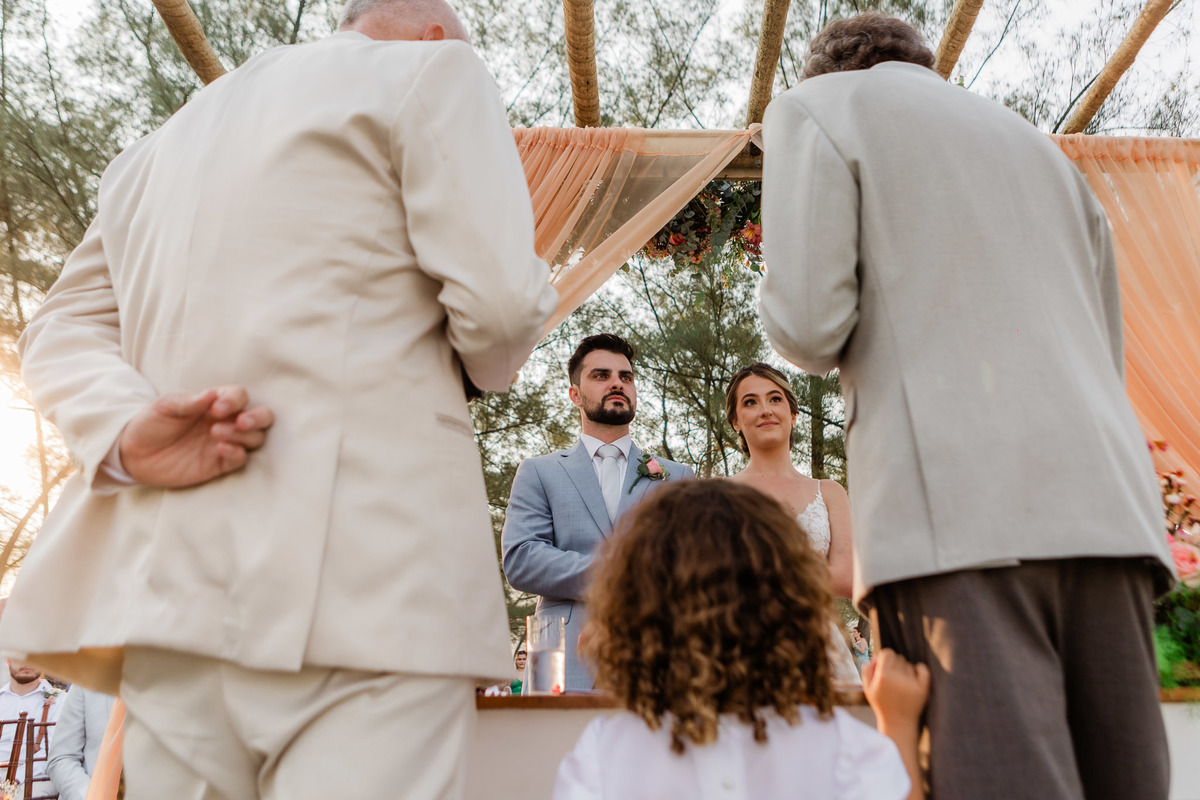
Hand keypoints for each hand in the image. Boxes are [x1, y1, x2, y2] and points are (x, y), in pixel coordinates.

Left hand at [118, 386, 274, 487]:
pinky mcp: (219, 464)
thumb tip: (212, 394)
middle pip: (261, 416)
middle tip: (242, 421)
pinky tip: (220, 449)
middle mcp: (225, 421)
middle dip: (257, 417)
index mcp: (214, 403)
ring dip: (243, 435)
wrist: (132, 454)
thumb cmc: (149, 424)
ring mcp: (225, 443)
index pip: (239, 395)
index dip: (234, 400)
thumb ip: (188, 401)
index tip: (216, 408)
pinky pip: (241, 459)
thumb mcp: (163, 406)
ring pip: (255, 438)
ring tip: (217, 434)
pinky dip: (237, 453)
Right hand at [862, 648, 929, 729]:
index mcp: (883, 677)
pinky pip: (923, 669)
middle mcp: (897, 678)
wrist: (898, 723)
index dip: (885, 658)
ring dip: (905, 671)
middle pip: (898, 658)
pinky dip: (919, 669)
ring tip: (901, 684)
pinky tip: (915, 676)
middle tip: (892, 677)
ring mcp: (911, 683)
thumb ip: (868, 669)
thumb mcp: (867, 688)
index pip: (888, 653)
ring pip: (909, 665)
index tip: (885, 665)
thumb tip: (877, 657)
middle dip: (895, 665)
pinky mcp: (922, 689)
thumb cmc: (882, 704)